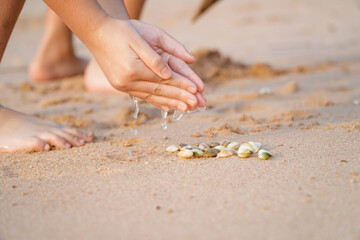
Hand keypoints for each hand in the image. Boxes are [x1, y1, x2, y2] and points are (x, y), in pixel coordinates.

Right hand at [90, 19, 204, 111]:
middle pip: (159, 91)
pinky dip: (156, 101)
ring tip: (186, 109)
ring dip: (170, 103)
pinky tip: (167, 107)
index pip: (162, 80)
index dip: (181, 85)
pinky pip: (142, 96)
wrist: (96, 33)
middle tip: (196, 104)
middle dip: (179, 98)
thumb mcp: (139, 38)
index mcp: (132, 69)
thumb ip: (154, 57)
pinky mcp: (121, 86)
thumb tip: (170, 73)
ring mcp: (122, 86)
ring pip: (151, 96)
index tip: (196, 90)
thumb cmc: (119, 30)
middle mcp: (126, 82)